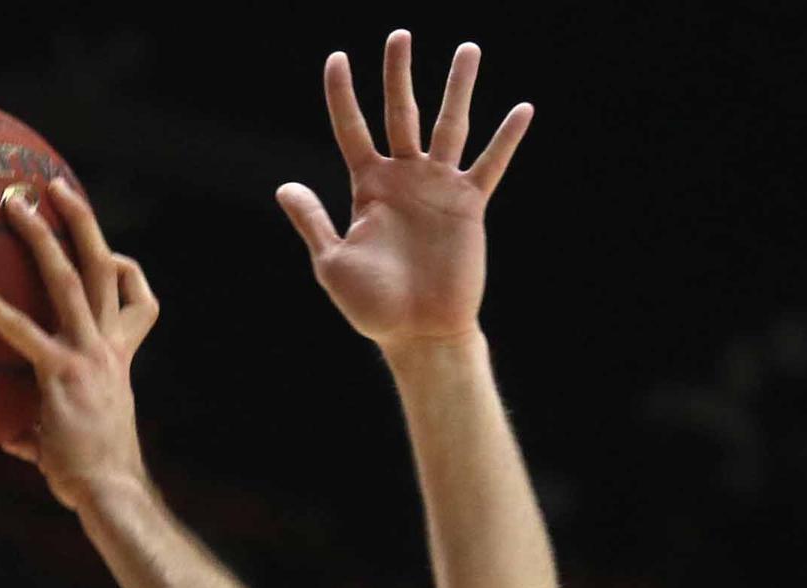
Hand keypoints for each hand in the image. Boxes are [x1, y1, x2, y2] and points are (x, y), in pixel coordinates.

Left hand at [0, 181, 159, 512]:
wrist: (109, 493)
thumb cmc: (89, 478)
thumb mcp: (64, 443)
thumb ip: (34, 427)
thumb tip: (3, 434)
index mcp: (117, 360)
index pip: (137, 304)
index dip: (127, 273)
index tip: (111, 256)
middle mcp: (108, 348)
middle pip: (104, 269)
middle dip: (81, 222)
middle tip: (55, 185)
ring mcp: (88, 356)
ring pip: (70, 279)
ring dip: (42, 234)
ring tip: (13, 202)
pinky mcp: (61, 373)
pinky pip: (22, 329)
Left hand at [277, 32, 531, 353]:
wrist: (418, 334)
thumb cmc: (372, 307)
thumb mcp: (333, 264)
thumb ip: (313, 222)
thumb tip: (284, 186)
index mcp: (368, 188)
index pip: (352, 129)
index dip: (342, 94)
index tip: (337, 58)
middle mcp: (404, 179)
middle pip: (401, 113)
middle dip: (398, 75)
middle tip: (399, 34)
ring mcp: (438, 189)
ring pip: (450, 126)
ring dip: (458, 87)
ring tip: (468, 49)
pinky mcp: (469, 206)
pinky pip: (490, 165)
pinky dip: (506, 139)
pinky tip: (522, 108)